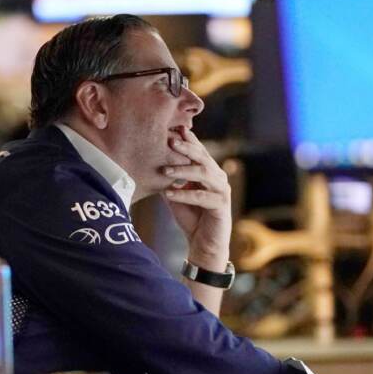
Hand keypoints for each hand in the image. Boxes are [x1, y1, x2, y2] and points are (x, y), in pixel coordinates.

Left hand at [161, 127, 231, 270]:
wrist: (205, 244)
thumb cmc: (192, 218)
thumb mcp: (176, 195)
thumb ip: (169, 180)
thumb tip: (151, 164)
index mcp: (208, 172)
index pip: (198, 151)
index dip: (187, 140)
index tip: (172, 129)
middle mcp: (218, 177)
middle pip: (202, 157)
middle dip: (186, 148)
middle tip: (170, 140)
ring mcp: (221, 190)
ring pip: (204, 173)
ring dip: (184, 170)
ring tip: (165, 170)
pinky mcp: (222, 205)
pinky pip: (202, 196)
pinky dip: (184, 195)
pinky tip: (169, 194)